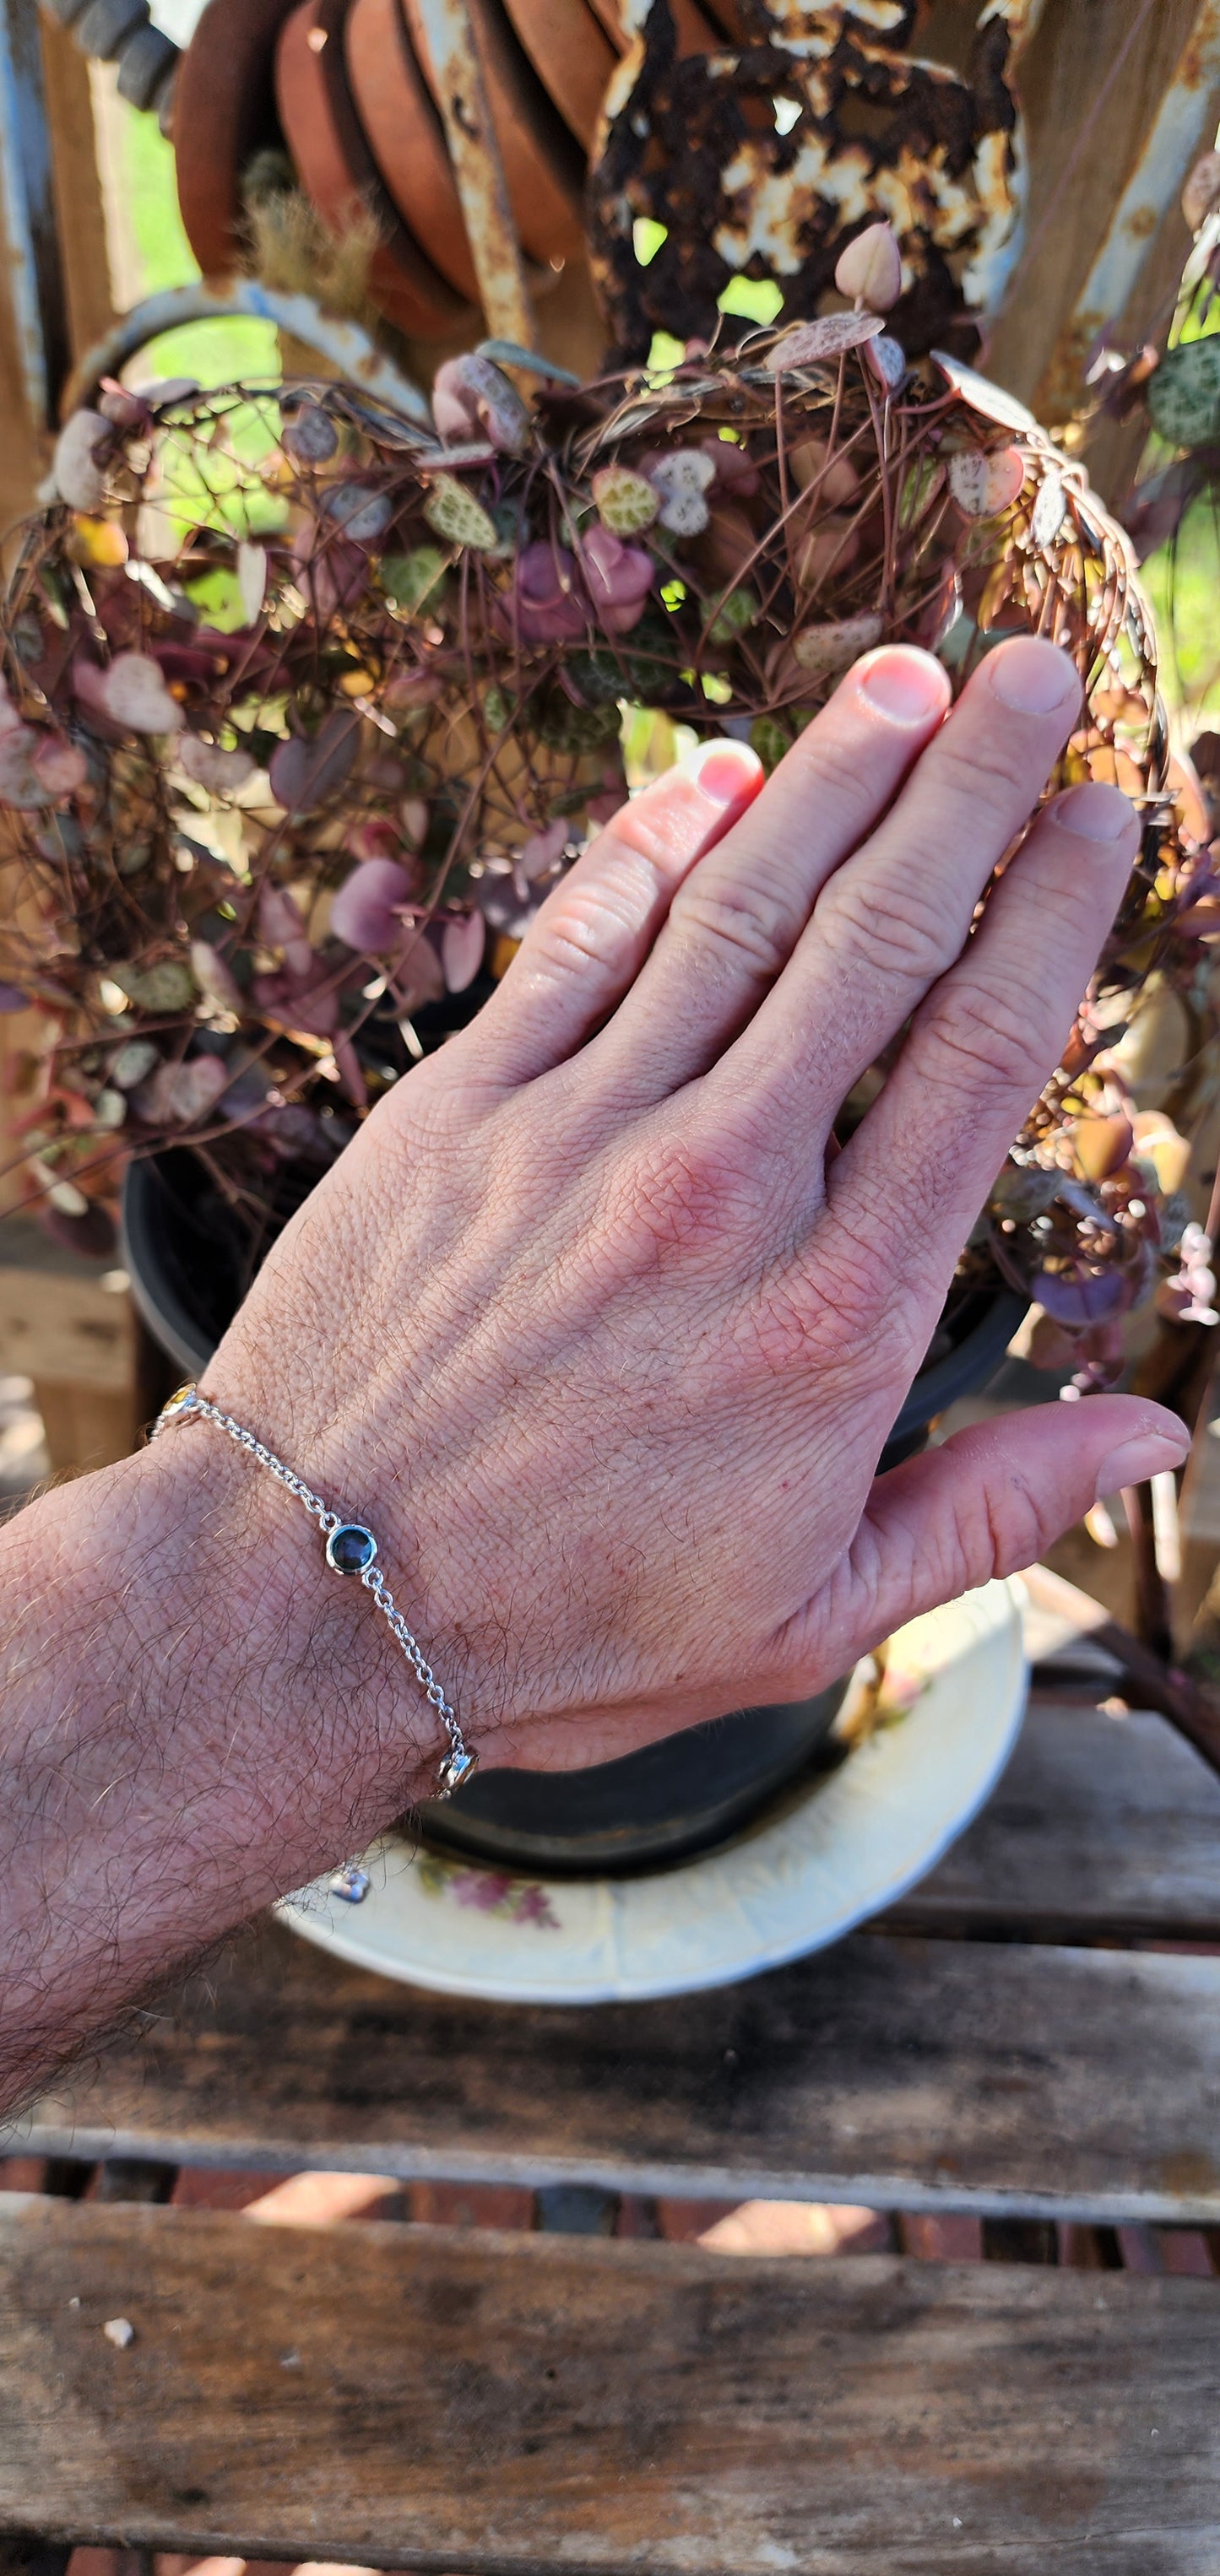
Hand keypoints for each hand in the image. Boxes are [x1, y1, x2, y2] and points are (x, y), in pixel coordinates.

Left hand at [201, 631, 1188, 1783]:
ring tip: (908, 675)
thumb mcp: (810, 1615)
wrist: (307, 1605)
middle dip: (972, 786)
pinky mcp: (461, 1107)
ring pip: (739, 909)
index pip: (978, 1057)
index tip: (1102, 815)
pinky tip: (721, 772)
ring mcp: (581, 1130)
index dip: (1055, 912)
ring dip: (834, 775)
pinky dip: (655, 843)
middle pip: (879, 939)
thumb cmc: (567, 1625)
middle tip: (1034, 673)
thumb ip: (988, 1509)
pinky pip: (579, 937)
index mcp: (835, 1312)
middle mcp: (723, 1190)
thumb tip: (1155, 1441)